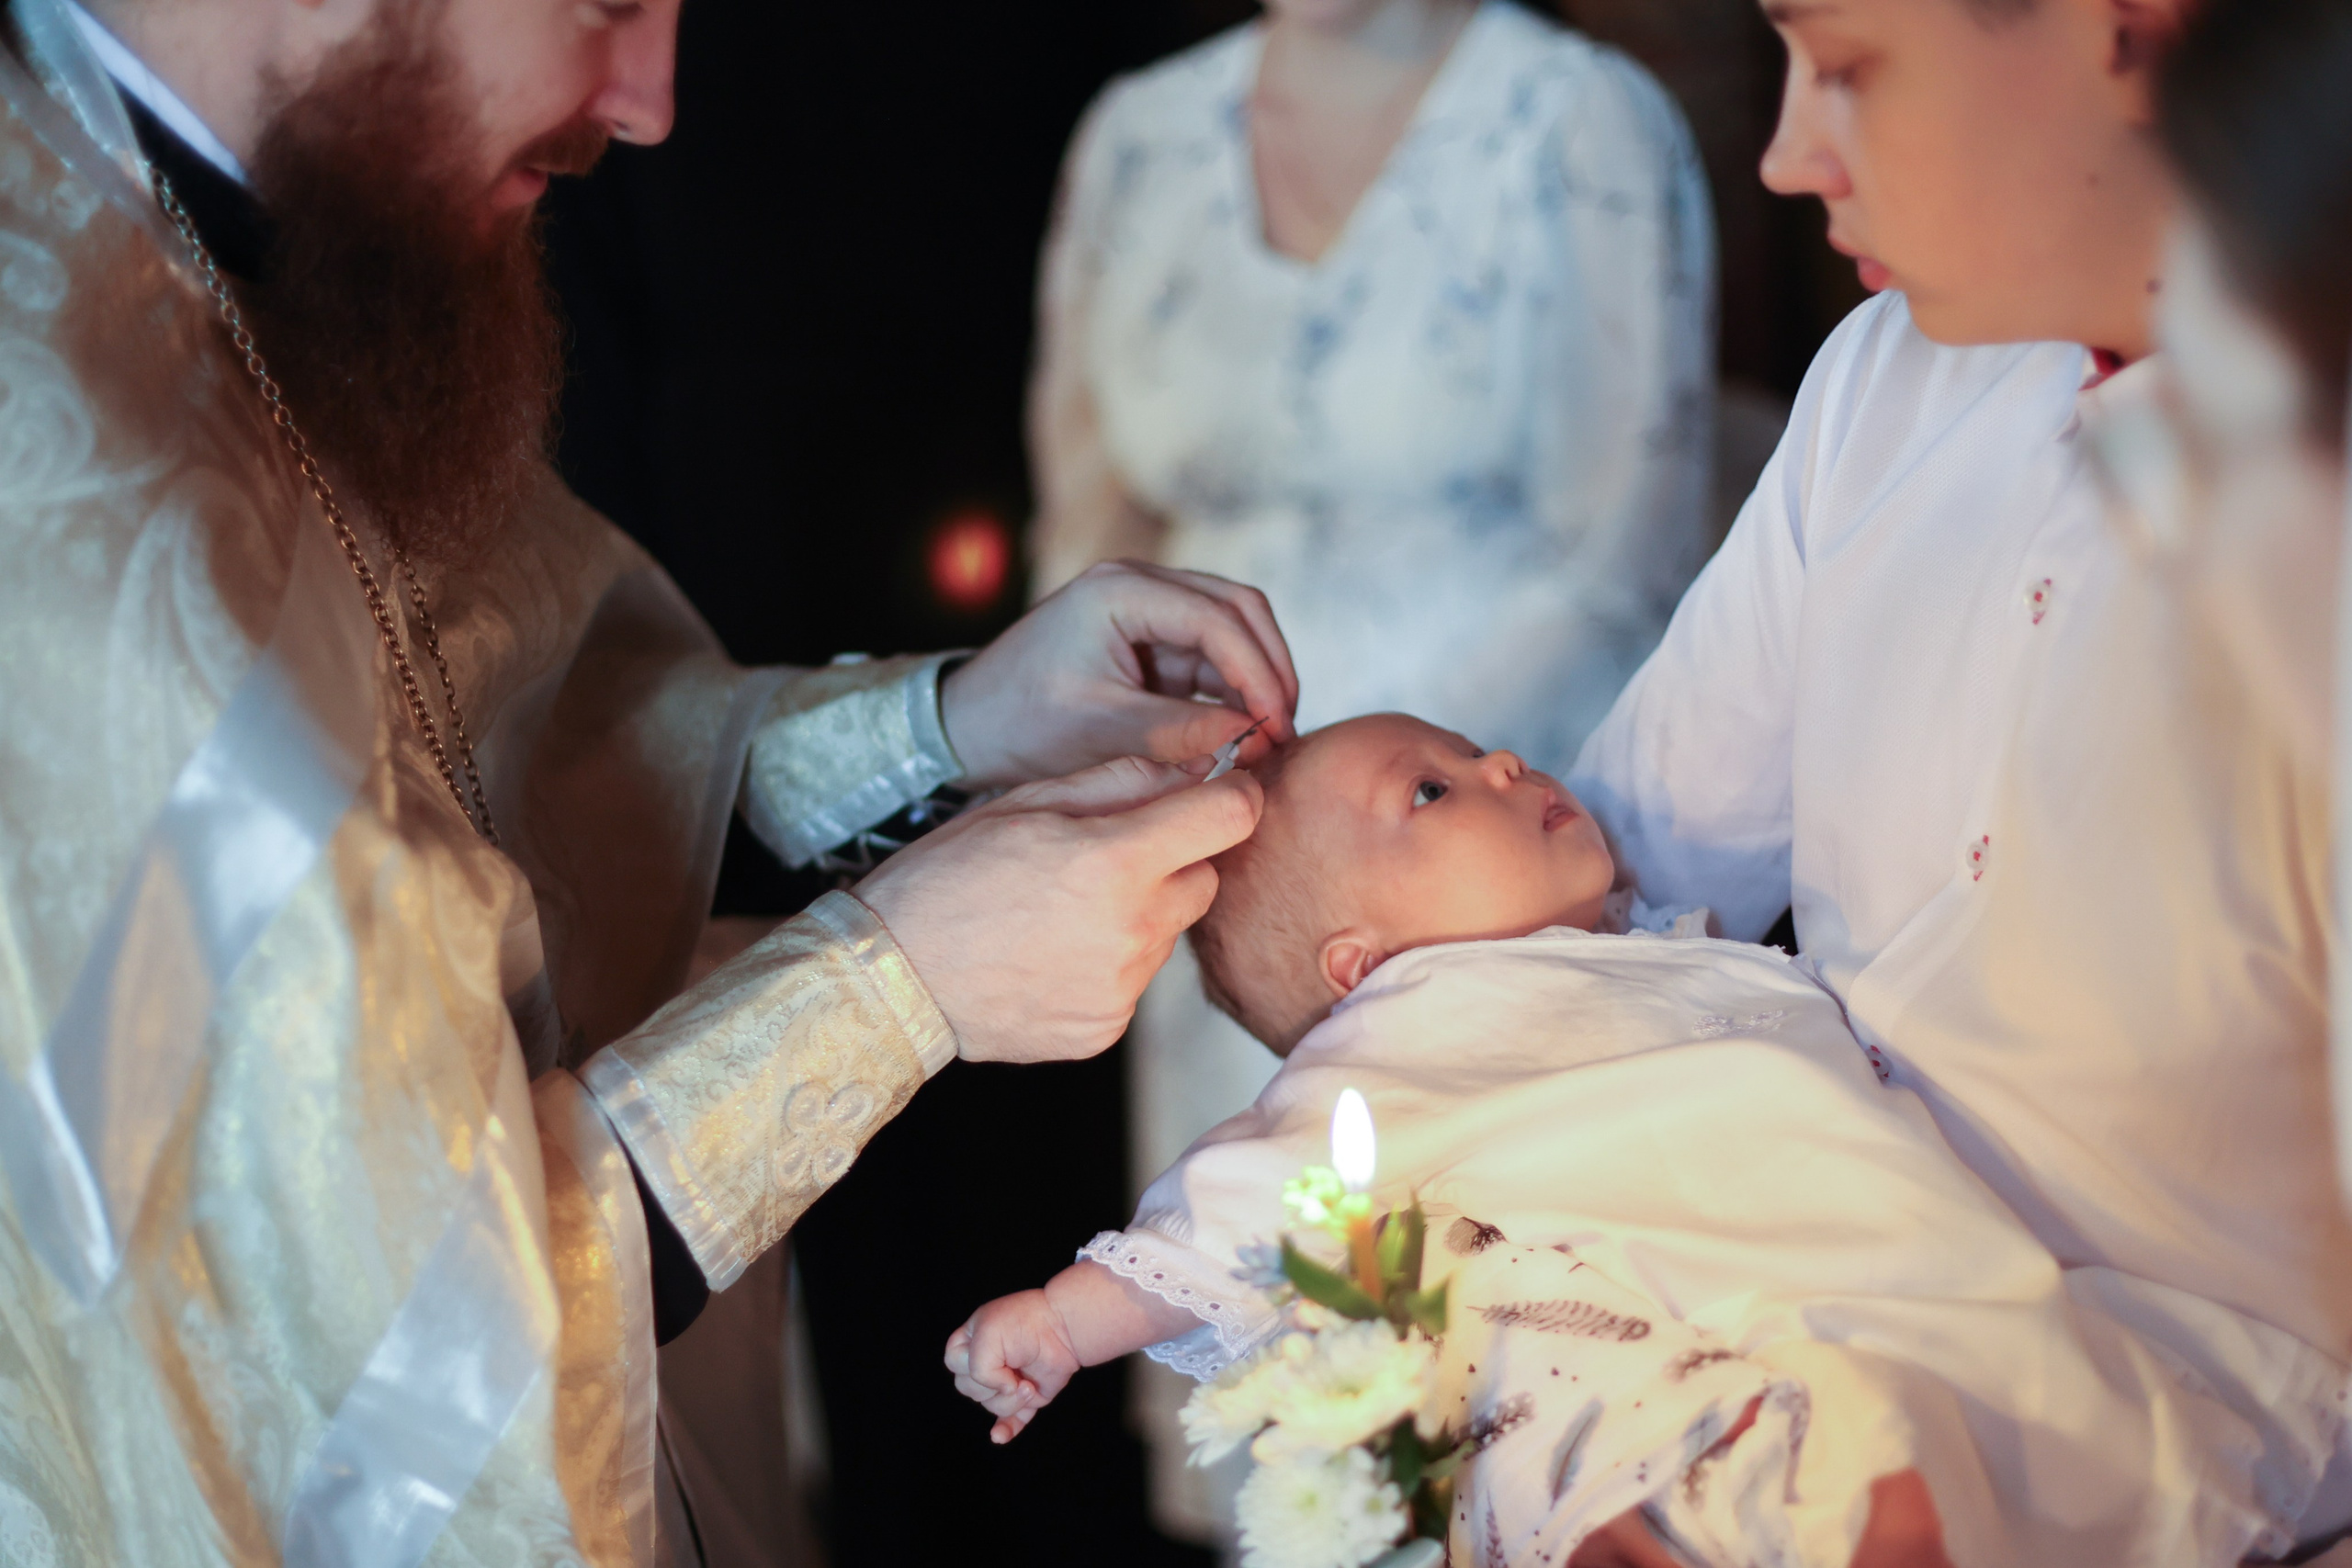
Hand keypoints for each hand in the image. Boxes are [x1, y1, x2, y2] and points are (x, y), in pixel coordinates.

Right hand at [857, 755, 1262, 1062]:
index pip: (1232, 816)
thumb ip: (1124, 780)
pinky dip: (1109, 963)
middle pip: (1205, 878)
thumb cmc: (950, 875)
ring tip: (1062, 912)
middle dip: (1172, 861)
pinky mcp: (1108, 1028)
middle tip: (1102, 859)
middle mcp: (1134, 930)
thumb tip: (1197, 769)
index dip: (1231, 795)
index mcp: (1117, 861)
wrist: (893, 975)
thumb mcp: (1029, 801)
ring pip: (1168, 932)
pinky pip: (1135, 980)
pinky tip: (1052, 954)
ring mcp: (1124, 988)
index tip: (1215, 794)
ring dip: (1137, 914)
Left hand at [940, 560, 1299, 788]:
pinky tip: (1246, 734)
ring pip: (1234, 630)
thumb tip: (1251, 738)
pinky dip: (1234, 692)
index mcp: (1120, 590)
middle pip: (1239, 609)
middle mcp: (1140, 585)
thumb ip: (1176, 731)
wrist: (971, 726)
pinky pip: (1212, 658)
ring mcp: (1149, 609)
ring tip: (1270, 740)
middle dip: (1270, 669)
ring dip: (1257, 680)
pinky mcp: (1153, 641)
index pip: (1217, 617)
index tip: (1277, 726)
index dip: (1258, 672)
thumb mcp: (1100, 728)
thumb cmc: (1021, 721)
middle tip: (1285, 732)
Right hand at [945, 1290, 1083, 1443]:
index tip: (993, 1352)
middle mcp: (986, 1364)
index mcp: (970, 1342)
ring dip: (1010, 1400)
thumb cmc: (1025, 1324)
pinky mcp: (1024, 1399)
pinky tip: (999, 1436)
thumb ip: (978, 1370)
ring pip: (991, 1406)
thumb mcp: (988, 1336)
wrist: (1064, 1328)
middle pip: (970, 1389)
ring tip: (1027, 1383)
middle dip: (992, 1384)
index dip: (970, 1365)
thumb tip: (1002, 1392)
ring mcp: (1005, 1383)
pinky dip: (1005, 1429)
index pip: (953, 1363)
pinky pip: (1009, 1421)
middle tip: (1013, 1367)